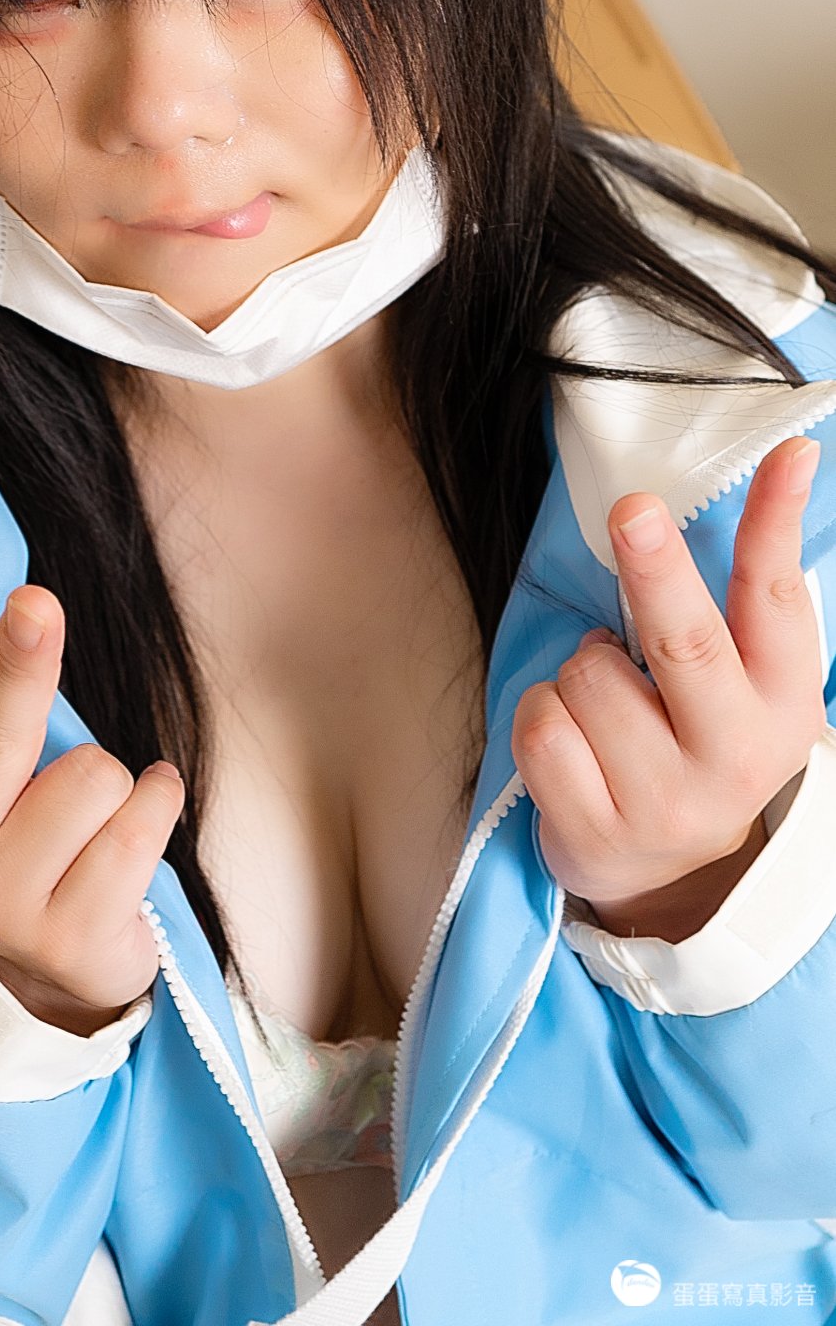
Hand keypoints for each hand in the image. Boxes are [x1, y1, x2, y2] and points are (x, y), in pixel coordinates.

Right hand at [0, 540, 184, 1032]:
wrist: (46, 974)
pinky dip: (155, 805)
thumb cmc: (17, 831)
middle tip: (36, 603)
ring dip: (114, 779)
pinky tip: (133, 827)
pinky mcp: (69, 935)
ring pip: (94, 773)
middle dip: (23, 658)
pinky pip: (140, 824)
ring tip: (94, 813)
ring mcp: (1, 896)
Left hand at [511, 435, 826, 937]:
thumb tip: (733, 491)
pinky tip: (573, 739)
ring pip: (589, 675)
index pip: (778, 598)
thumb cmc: (695, 743)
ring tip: (606, 699)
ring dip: (581, 666)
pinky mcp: (599, 829)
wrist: (669, 876)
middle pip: (685, 643)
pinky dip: (543, 713)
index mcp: (780, 702)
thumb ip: (732, 613)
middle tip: (632, 510)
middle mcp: (734, 754)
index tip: (789, 455)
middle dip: (657, 569)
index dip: (778, 521)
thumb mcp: (740, 686)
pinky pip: (542, 725)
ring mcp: (666, 799)